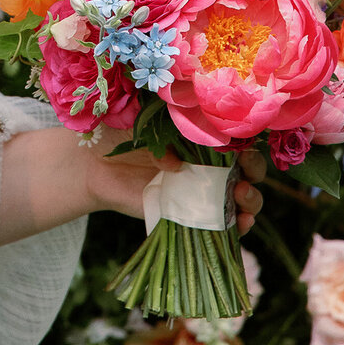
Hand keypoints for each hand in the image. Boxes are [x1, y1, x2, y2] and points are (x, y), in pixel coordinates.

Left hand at [86, 134, 265, 235]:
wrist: (89, 161)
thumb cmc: (114, 128)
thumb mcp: (137, 119)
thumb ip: (159, 133)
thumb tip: (176, 164)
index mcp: (197, 131)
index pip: (234, 135)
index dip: (247, 140)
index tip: (246, 144)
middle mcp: (204, 160)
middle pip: (245, 167)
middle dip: (254, 169)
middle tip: (246, 172)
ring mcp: (198, 189)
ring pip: (239, 196)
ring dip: (251, 199)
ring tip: (240, 197)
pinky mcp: (187, 214)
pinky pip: (219, 224)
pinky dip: (236, 225)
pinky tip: (241, 222)